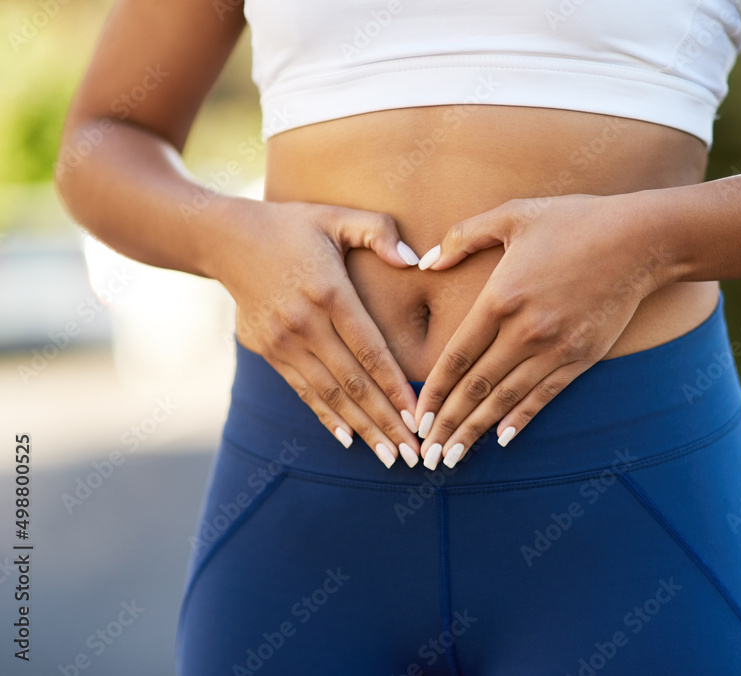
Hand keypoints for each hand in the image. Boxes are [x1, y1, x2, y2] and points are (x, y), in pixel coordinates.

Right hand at [213, 198, 422, 467]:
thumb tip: (413, 260)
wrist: (223, 239)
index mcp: (328, 292)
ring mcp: (283, 341)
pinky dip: (327, 417)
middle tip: (415, 454)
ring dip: (362, 429)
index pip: (370, 349)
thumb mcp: (335, 217)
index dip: (395, 386)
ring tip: (390, 457)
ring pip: (330, 395)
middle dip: (386, 422)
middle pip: (354, 382)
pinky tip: (348, 439)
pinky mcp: (268, 352)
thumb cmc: (291, 226)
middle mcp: (305, 323)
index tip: (418, 415)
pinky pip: (303, 392)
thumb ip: (378, 231)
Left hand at [412, 193, 666, 468]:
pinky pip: (544, 397)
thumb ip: (463, 236)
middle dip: (447, 425)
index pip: (456, 356)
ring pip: (506, 399)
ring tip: (452, 459)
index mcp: (501, 297)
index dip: (433, 392)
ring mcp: (555, 348)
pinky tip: (501, 439)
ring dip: (476, 432)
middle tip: (425, 455)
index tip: (416, 418)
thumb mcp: (512, 215)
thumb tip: (426, 262)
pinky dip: (520, 420)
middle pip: (476, 388)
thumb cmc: (574, 220)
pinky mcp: (582, 358)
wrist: (640, 241)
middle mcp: (525, 330)